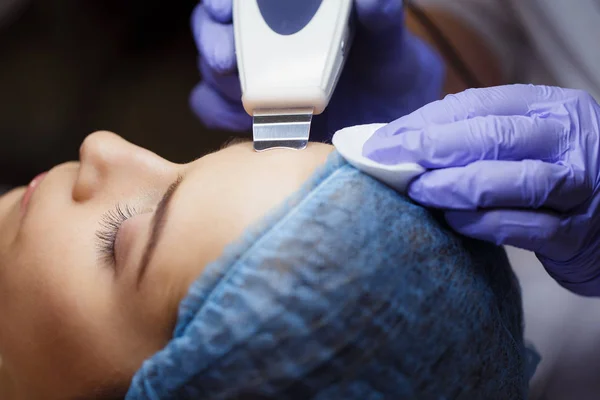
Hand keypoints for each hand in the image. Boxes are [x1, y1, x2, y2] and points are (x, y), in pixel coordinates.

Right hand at [190, 0, 443, 140]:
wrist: (387, 129)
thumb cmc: (390, 76)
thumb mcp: (390, 46)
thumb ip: (381, 19)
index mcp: (295, 12)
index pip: (245, 1)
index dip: (222, 4)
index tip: (223, 11)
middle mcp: (267, 40)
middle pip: (214, 31)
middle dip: (214, 44)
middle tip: (226, 62)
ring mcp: (255, 77)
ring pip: (212, 71)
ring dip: (221, 85)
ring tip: (250, 102)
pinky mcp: (251, 113)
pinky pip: (215, 110)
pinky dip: (222, 116)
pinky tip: (247, 125)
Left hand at [363, 84, 599, 295]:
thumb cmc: (555, 172)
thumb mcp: (530, 138)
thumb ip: (480, 134)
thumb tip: (404, 140)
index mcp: (553, 107)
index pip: (479, 104)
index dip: (425, 122)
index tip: (384, 141)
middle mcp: (570, 140)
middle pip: (492, 136)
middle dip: (431, 149)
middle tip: (388, 164)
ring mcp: (579, 187)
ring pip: (510, 180)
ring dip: (453, 186)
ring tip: (416, 191)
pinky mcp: (577, 234)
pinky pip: (523, 227)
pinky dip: (481, 223)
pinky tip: (452, 221)